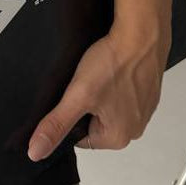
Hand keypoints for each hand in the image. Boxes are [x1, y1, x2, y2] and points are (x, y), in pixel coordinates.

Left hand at [26, 19, 171, 160]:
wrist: (142, 33)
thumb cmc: (115, 63)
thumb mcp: (77, 96)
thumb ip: (56, 125)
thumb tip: (37, 152)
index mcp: (118, 138)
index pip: (79, 137)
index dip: (70, 115)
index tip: (73, 97)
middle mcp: (135, 128)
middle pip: (93, 123)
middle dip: (86, 104)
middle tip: (86, 84)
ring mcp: (144, 109)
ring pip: (107, 106)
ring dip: (99, 92)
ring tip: (100, 74)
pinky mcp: (148, 92)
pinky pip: (121, 93)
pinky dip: (114, 82)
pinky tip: (111, 69)